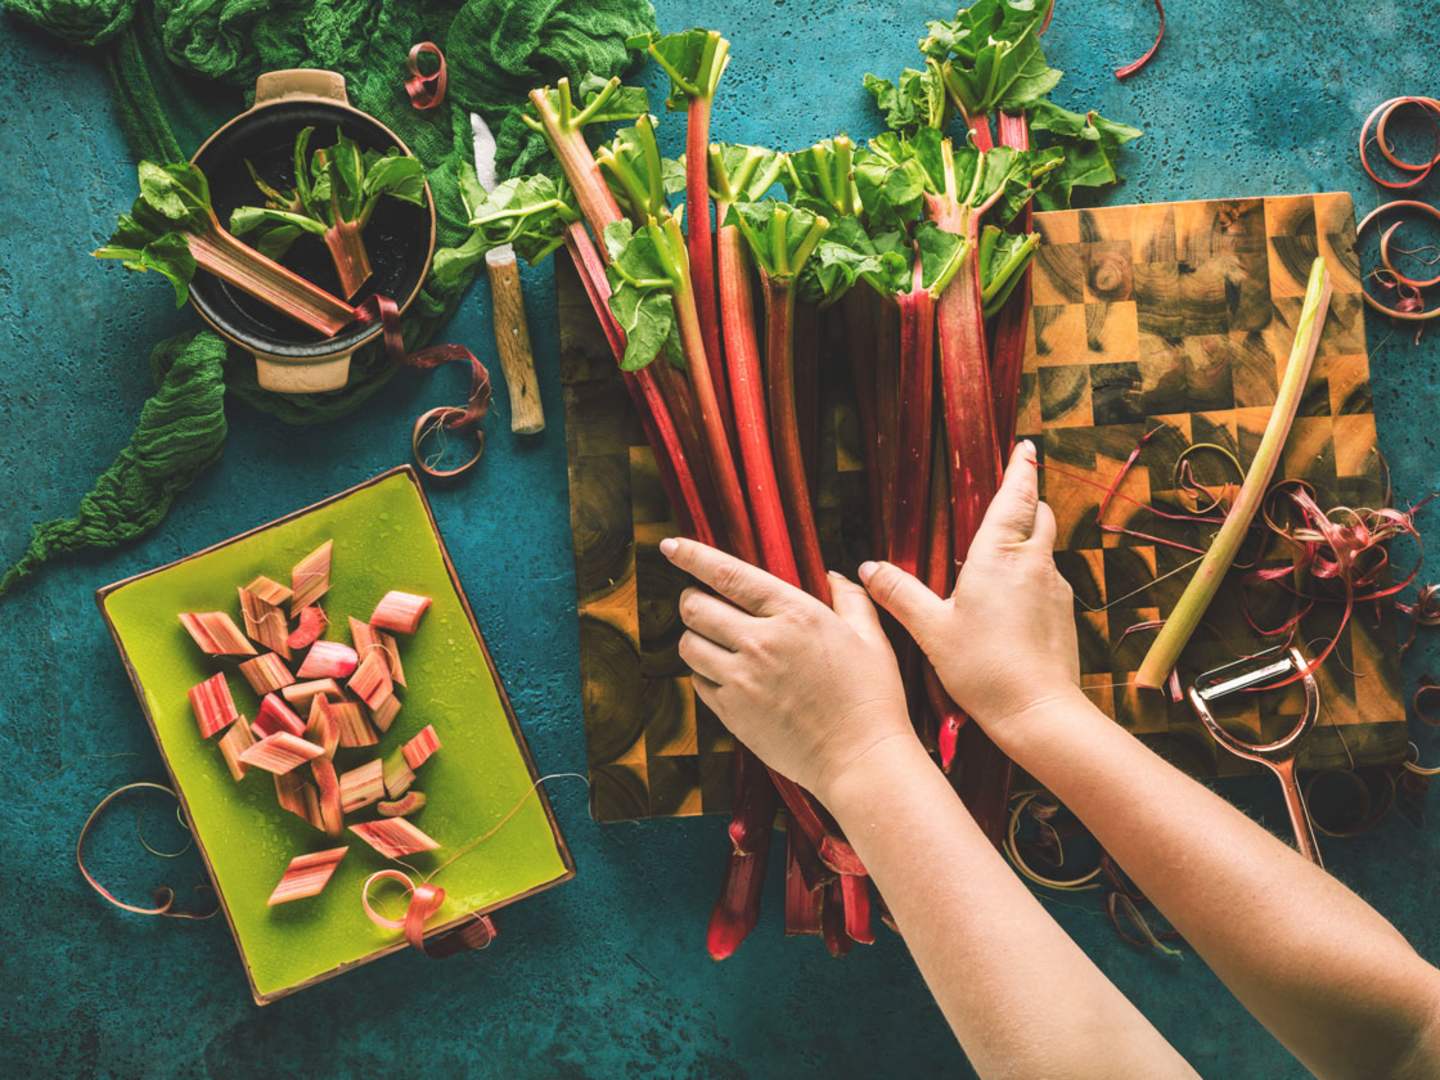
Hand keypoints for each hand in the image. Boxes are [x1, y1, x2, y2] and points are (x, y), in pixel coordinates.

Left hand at [661, 538, 914, 799]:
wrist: (861, 758)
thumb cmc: (871, 697)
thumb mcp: (871, 637)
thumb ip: (851, 599)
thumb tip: (835, 576)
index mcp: (795, 614)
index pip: (728, 574)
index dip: (693, 556)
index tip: (671, 546)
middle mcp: (762, 643)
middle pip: (695, 608)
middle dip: (693, 601)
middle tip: (703, 604)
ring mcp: (743, 680)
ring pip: (688, 646)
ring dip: (695, 638)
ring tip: (715, 641)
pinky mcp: (732, 713)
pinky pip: (698, 683)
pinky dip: (704, 673)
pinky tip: (726, 674)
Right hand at [859, 440, 1080, 740]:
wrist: (1039, 711)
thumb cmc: (983, 668)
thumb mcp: (931, 630)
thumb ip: (900, 594)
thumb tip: (868, 568)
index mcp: (1001, 555)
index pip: (1015, 496)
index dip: (1020, 469)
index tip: (1025, 447)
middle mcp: (1034, 563)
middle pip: (1038, 515)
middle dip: (1025, 500)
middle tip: (1007, 492)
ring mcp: (1054, 588)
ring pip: (1044, 547)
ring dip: (1026, 539)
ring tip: (997, 549)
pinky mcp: (1062, 614)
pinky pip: (1046, 579)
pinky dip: (1030, 573)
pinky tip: (1007, 597)